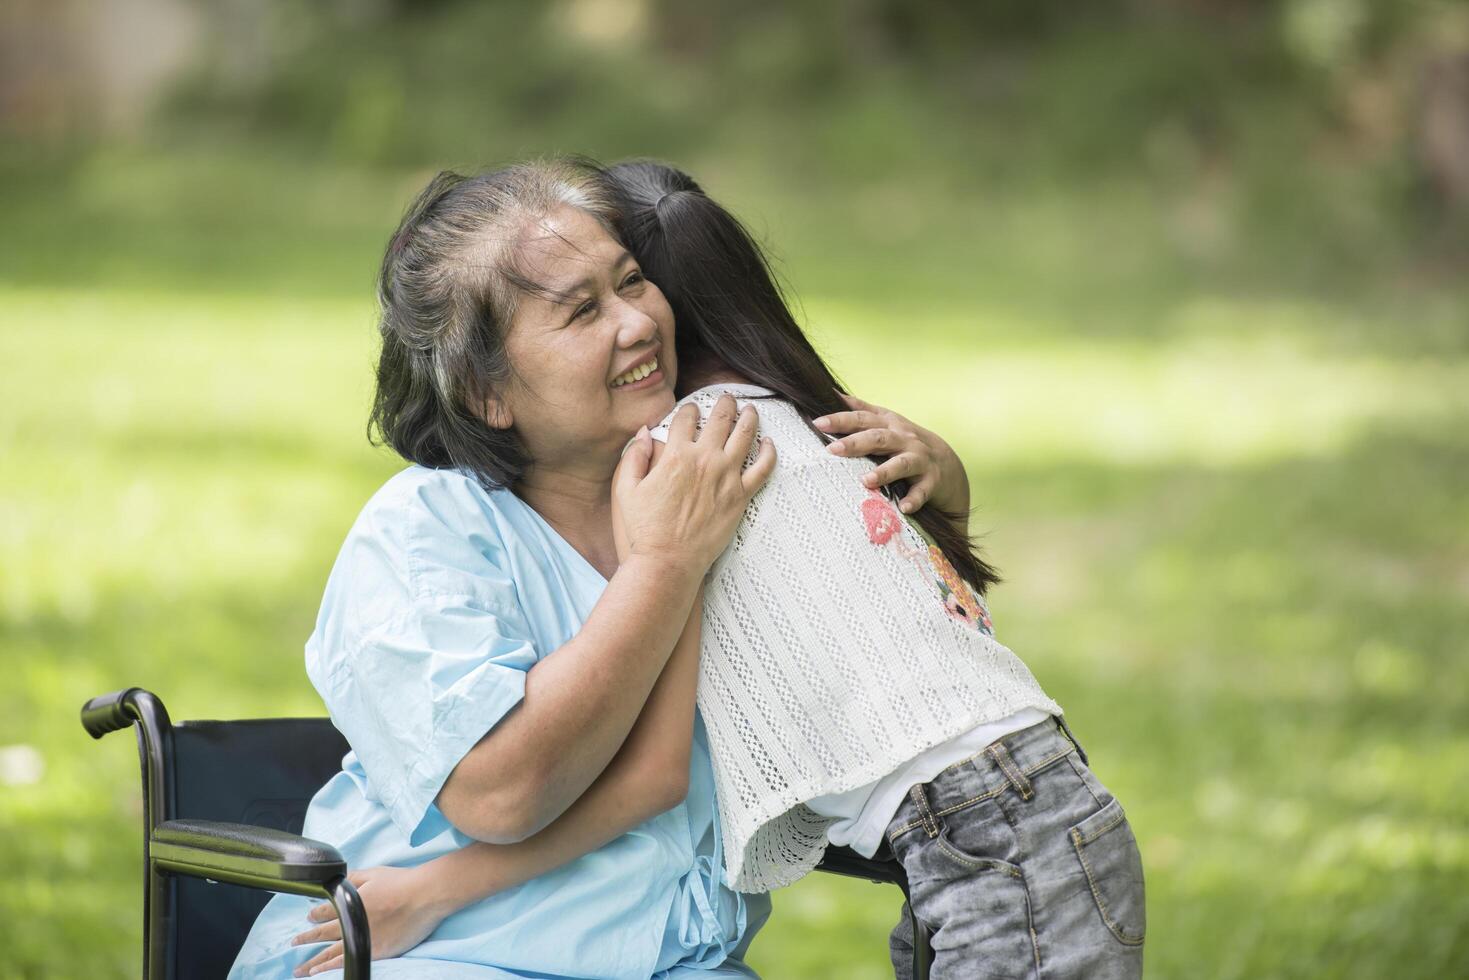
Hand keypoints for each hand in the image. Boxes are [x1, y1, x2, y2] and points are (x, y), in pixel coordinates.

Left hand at [290, 865, 451, 975]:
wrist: (425, 896)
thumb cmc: (401, 882)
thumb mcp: (373, 873)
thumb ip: (352, 878)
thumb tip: (335, 883)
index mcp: (349, 903)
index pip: (324, 911)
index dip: (314, 915)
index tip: (308, 919)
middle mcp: (352, 923)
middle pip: (322, 935)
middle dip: (306, 939)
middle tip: (294, 943)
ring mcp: (363, 939)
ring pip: (330, 953)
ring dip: (313, 962)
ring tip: (301, 969)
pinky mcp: (376, 951)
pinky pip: (348, 962)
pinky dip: (332, 968)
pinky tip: (322, 972)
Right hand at [613, 394, 775, 575]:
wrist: (668, 561)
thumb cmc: (644, 529)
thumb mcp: (626, 490)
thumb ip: (633, 457)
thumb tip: (644, 432)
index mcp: (676, 455)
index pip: (686, 418)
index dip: (689, 409)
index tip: (692, 409)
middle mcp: (704, 460)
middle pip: (720, 419)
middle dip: (724, 403)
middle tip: (728, 398)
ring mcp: (726, 477)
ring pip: (745, 436)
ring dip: (749, 418)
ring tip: (751, 410)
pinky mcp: (741, 497)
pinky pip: (762, 468)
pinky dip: (768, 452)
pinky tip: (769, 443)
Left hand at [815, 393, 968, 517]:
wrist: (947, 464)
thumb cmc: (906, 442)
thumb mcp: (887, 422)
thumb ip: (861, 409)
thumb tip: (831, 393)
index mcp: (889, 424)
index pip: (862, 418)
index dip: (841, 419)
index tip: (818, 423)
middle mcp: (904, 438)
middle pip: (879, 437)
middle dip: (856, 442)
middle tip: (833, 449)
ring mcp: (919, 459)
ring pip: (902, 463)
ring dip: (885, 472)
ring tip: (867, 480)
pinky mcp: (931, 481)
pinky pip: (922, 491)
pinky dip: (914, 499)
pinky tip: (904, 508)